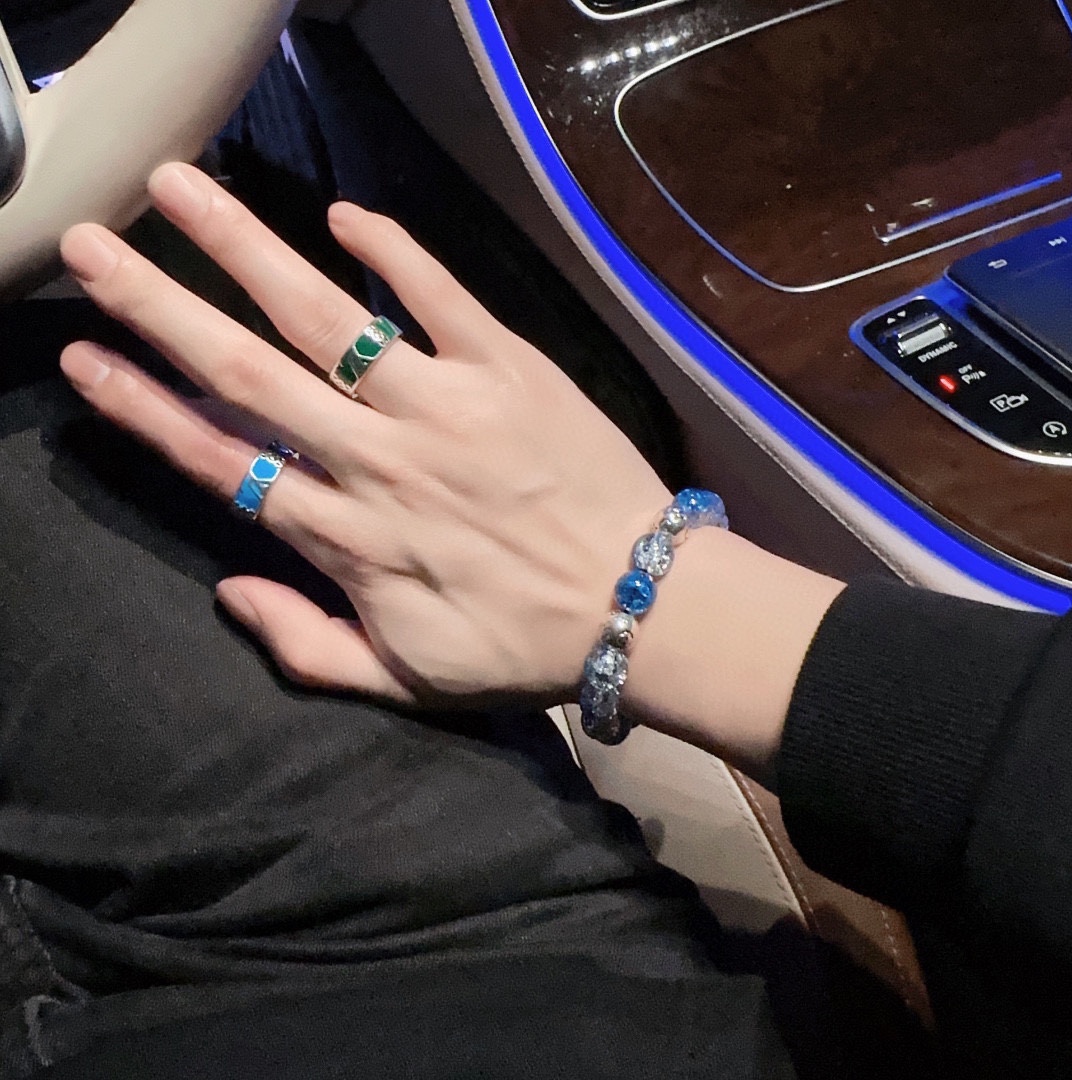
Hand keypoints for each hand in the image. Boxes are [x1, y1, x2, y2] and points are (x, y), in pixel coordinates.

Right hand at [59, 163, 671, 708]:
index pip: (222, 461)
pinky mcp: (511, 370)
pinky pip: (442, 297)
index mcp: (348, 538)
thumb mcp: (407, 679)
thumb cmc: (524, 646)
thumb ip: (307, 646)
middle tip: (90, 248)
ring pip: (325, 320)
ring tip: (181, 192)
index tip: (87, 360)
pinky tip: (345, 216)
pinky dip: (395, 253)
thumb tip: (229, 589)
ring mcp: (445, 408)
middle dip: (159, 307)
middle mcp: (381, 463)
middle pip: (248, 374)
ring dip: (246, 250)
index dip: (145, 409)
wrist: (643, 606)